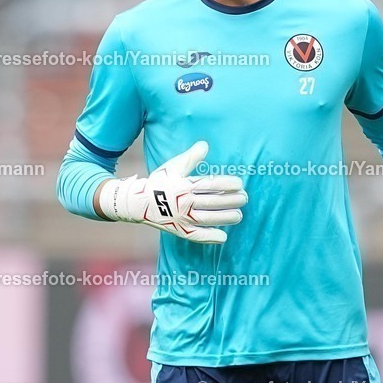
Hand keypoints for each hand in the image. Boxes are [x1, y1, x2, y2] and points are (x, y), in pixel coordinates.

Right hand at [98, 141, 246, 243]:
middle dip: (230, 200)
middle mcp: (184, 202)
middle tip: (244, 198)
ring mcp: (181, 218)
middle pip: (211, 202)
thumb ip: (190, 157)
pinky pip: (196, 235)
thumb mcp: (173, 167)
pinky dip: (209, 237)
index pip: (209, 184)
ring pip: (207, 218)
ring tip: (239, 215)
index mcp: (184, 185)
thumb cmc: (158, 182)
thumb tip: (205, 144)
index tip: (239, 184)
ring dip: (225, 218)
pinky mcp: (179, 230)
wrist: (137, 202)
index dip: (226, 184)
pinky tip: (224, 237)